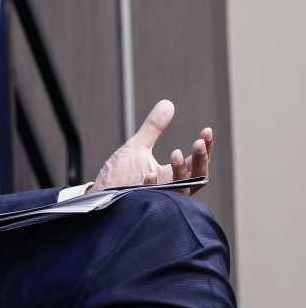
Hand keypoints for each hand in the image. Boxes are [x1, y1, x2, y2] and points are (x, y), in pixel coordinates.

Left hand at [92, 99, 211, 194]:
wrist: (100, 194)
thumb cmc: (120, 175)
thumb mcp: (137, 147)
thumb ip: (153, 128)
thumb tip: (167, 104)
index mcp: (172, 174)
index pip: (196, 163)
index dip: (205, 148)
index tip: (207, 131)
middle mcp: (170, 187)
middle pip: (197, 177)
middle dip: (200, 160)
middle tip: (199, 142)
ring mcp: (159, 198)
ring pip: (181, 190)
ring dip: (180, 171)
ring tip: (175, 153)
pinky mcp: (142, 204)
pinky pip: (154, 198)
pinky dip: (153, 185)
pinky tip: (149, 174)